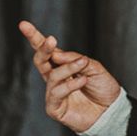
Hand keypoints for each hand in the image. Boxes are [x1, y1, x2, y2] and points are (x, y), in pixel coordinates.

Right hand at [18, 19, 121, 133]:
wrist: (113, 111)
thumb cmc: (104, 89)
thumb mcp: (93, 67)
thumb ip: (75, 59)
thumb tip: (56, 54)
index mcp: (63, 66)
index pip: (48, 51)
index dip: (35, 38)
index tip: (24, 24)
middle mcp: (56, 79)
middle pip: (40, 61)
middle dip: (42, 49)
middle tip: (50, 41)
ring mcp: (54, 94)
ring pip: (52, 76)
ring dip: (68, 68)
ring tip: (82, 65)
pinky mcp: (55, 108)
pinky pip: (57, 93)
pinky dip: (70, 85)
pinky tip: (83, 81)